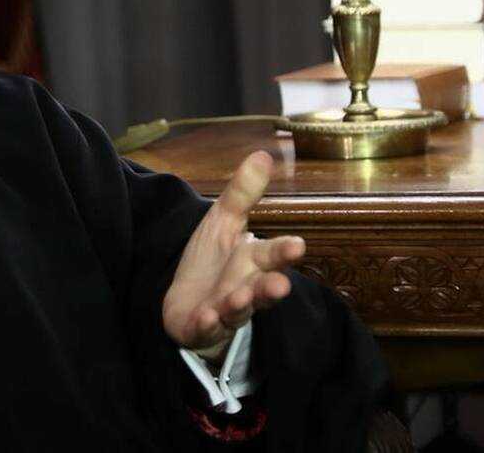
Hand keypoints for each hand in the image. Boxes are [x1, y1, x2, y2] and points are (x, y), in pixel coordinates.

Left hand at [162, 151, 305, 352]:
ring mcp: (224, 310)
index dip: (284, 251)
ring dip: (239, 305)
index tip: (297, 245)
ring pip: (237, 310)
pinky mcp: (200, 326)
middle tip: (281, 284)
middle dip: (270, 287)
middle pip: (261, 287)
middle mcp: (245, 288)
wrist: (186, 301)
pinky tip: (207, 317)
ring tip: (239, 298)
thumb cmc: (213, 261)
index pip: (272, 255)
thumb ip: (242, 194)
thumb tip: (263, 154)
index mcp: (253, 261)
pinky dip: (207, 323)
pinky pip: (205, 327)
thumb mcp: (223, 221)